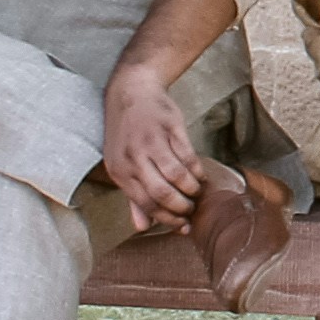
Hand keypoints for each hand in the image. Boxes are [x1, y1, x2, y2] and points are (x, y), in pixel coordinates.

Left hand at [102, 66, 208, 227]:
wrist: (131, 91)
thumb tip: (142, 227)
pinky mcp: (170, 128)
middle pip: (162, 193)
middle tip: (192, 211)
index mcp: (119, 170)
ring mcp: (152, 142)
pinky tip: (200, 176)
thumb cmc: (126, 132)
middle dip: (181, 207)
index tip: (182, 224)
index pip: (145, 203)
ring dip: (192, 189)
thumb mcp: (121, 164)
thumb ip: (133, 197)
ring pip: (177, 175)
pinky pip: (188, 156)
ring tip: (197, 193)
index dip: (167, 218)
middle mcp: (134, 157)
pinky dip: (197, 170)